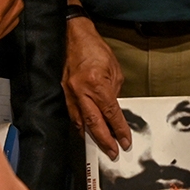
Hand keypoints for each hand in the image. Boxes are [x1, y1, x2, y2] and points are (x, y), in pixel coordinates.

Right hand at [62, 14, 129, 159]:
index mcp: (96, 85)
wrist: (74, 36)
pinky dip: (79, 125)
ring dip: (90, 136)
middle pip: (94, 123)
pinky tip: (84, 131)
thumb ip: (114, 91)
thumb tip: (114, 108)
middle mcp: (81, 91)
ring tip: (100, 146)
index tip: (125, 141)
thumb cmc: (95, 49)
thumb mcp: (114, 70)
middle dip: (104, 140)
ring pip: (80, 121)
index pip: (111, 113)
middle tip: (112, 152)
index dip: (119, 129)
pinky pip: (72, 113)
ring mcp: (70, 92)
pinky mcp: (64, 91)